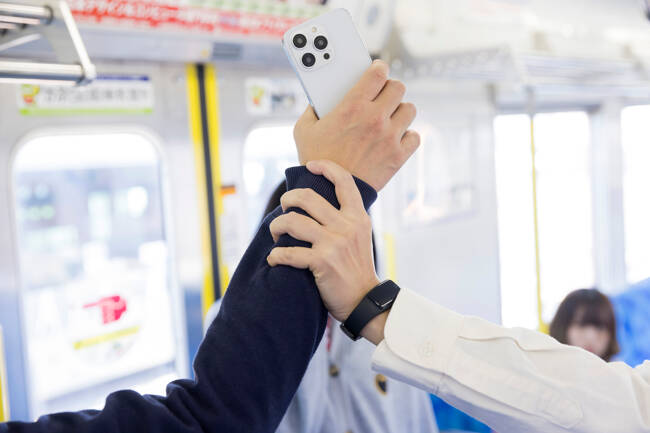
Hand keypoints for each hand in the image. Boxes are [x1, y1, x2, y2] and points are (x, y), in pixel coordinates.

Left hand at [267, 160, 379, 324]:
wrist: (364, 301)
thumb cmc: (357, 269)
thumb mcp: (360, 237)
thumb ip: (345, 219)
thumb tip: (317, 202)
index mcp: (358, 217)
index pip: (344, 181)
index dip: (326, 167)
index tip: (310, 166)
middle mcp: (347, 226)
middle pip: (308, 198)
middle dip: (288, 200)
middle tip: (284, 208)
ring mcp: (334, 244)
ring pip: (293, 222)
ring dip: (277, 226)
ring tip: (276, 235)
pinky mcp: (322, 262)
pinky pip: (289, 253)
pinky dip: (276, 256)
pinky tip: (274, 259)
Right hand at [293, 60, 419, 190]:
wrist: (328, 193)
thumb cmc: (315, 160)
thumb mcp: (304, 129)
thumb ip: (314, 108)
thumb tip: (322, 98)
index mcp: (352, 106)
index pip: (378, 72)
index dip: (379, 68)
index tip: (377, 69)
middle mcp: (375, 118)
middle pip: (398, 87)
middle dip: (389, 89)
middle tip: (382, 95)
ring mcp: (389, 137)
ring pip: (409, 109)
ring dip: (400, 111)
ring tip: (389, 117)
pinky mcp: (397, 156)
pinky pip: (414, 136)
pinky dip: (407, 136)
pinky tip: (395, 137)